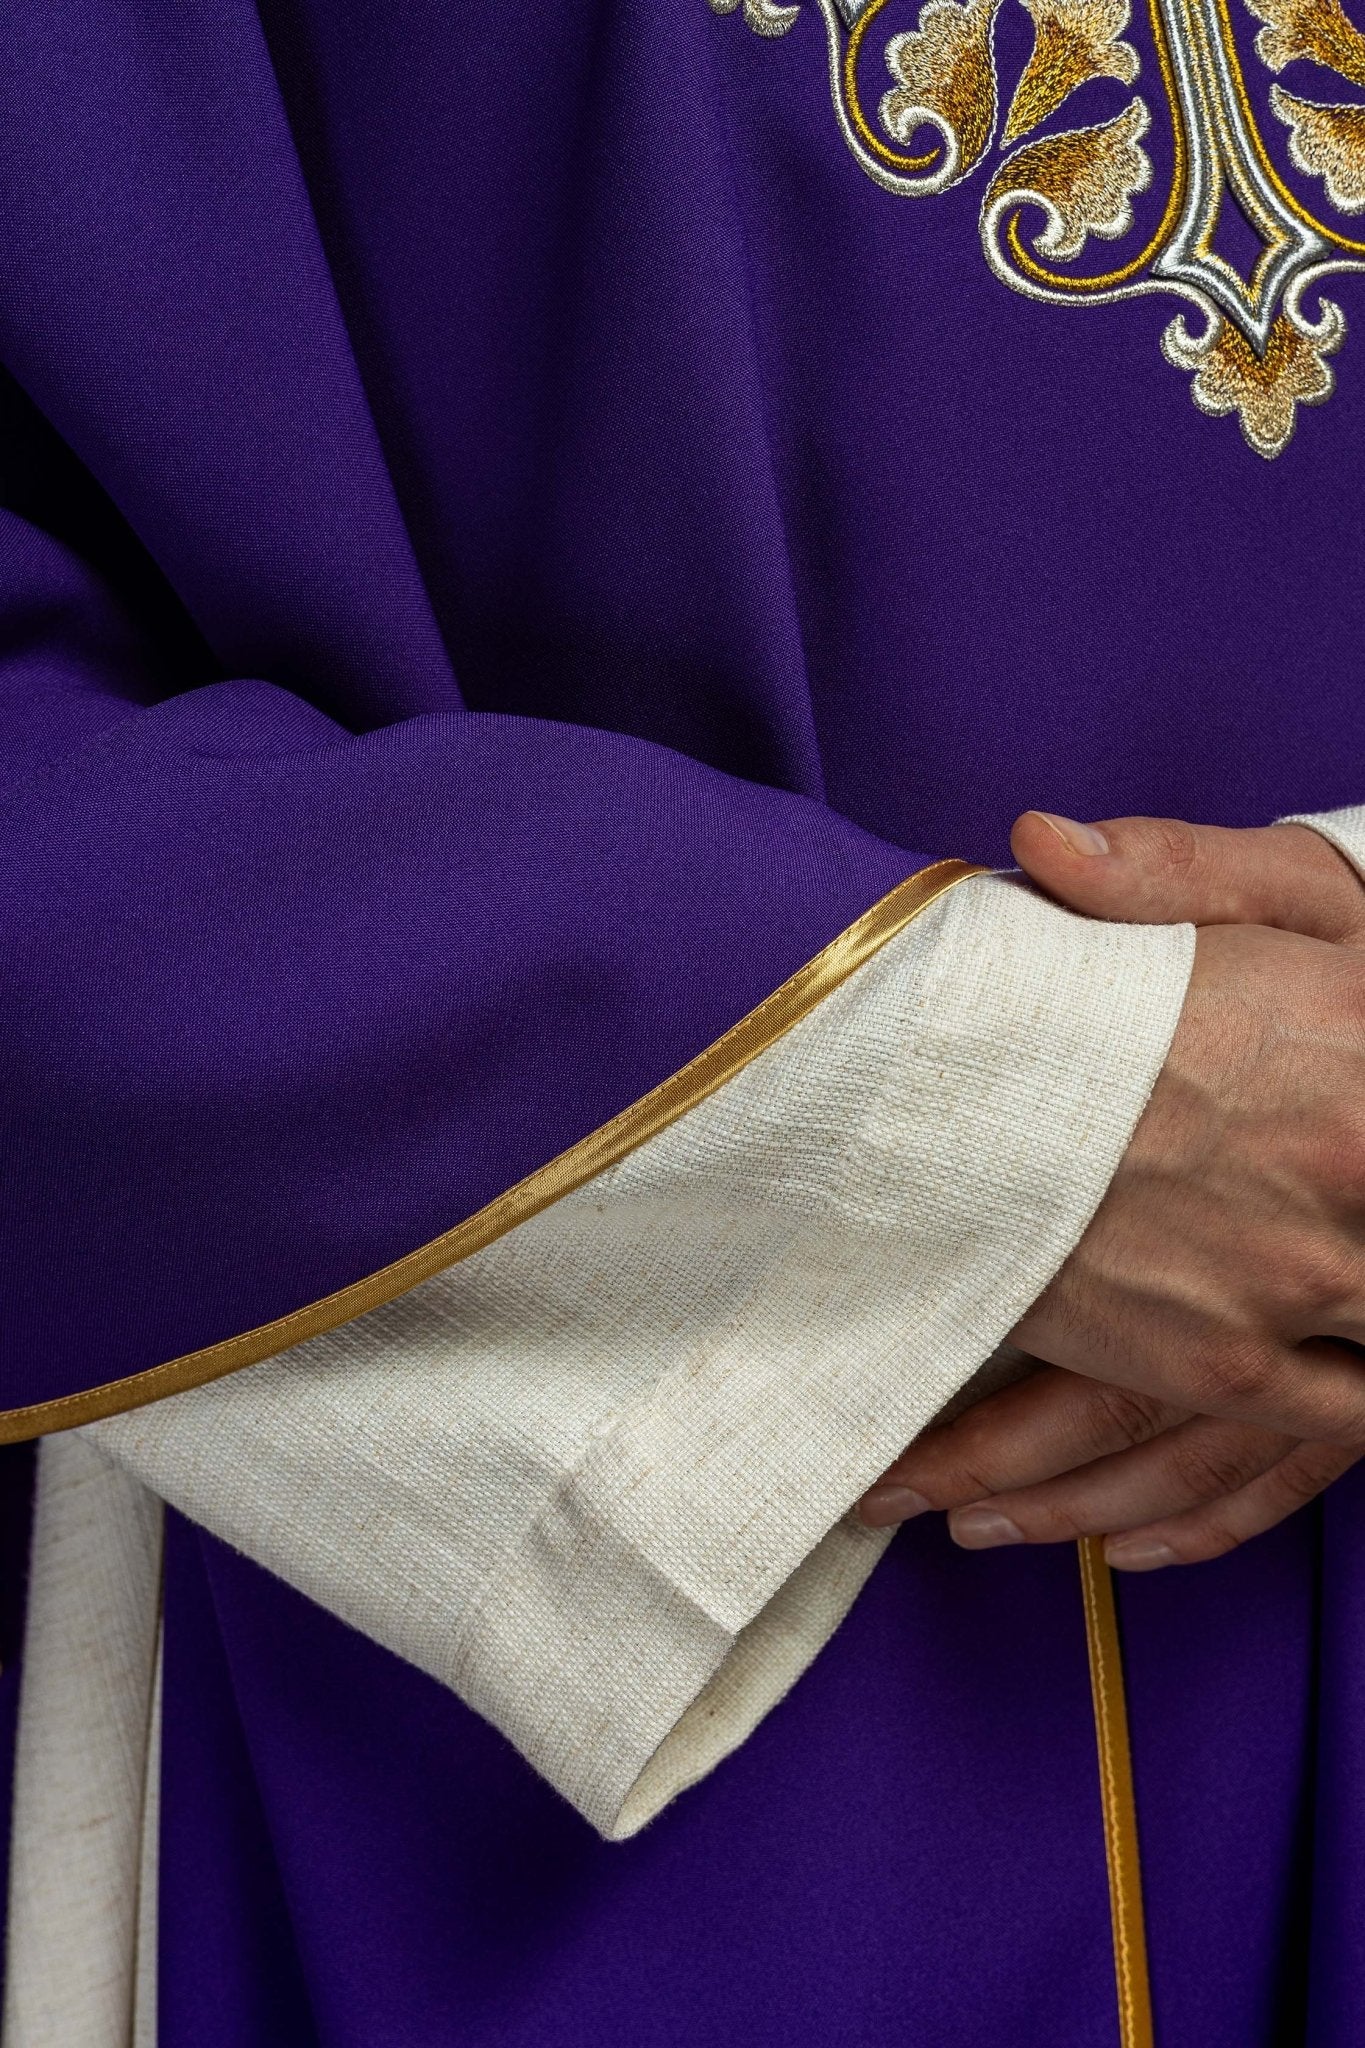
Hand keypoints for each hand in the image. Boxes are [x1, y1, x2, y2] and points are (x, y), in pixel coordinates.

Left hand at [860, 811, 1364, 1568]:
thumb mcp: (1307, 901)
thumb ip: (1181, 873)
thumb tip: (1040, 840)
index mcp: (1234, 1146)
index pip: (1058, 1260)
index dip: (961, 1343)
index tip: (865, 1368)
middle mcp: (1288, 1262)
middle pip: (1108, 1399)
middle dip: (986, 1461)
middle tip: (876, 1488)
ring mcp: (1329, 1333)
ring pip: (1179, 1461)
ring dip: (1063, 1507)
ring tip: (956, 1525)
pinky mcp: (1362, 1375)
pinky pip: (1280, 1481)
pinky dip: (1199, 1526)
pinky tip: (1123, 1551)